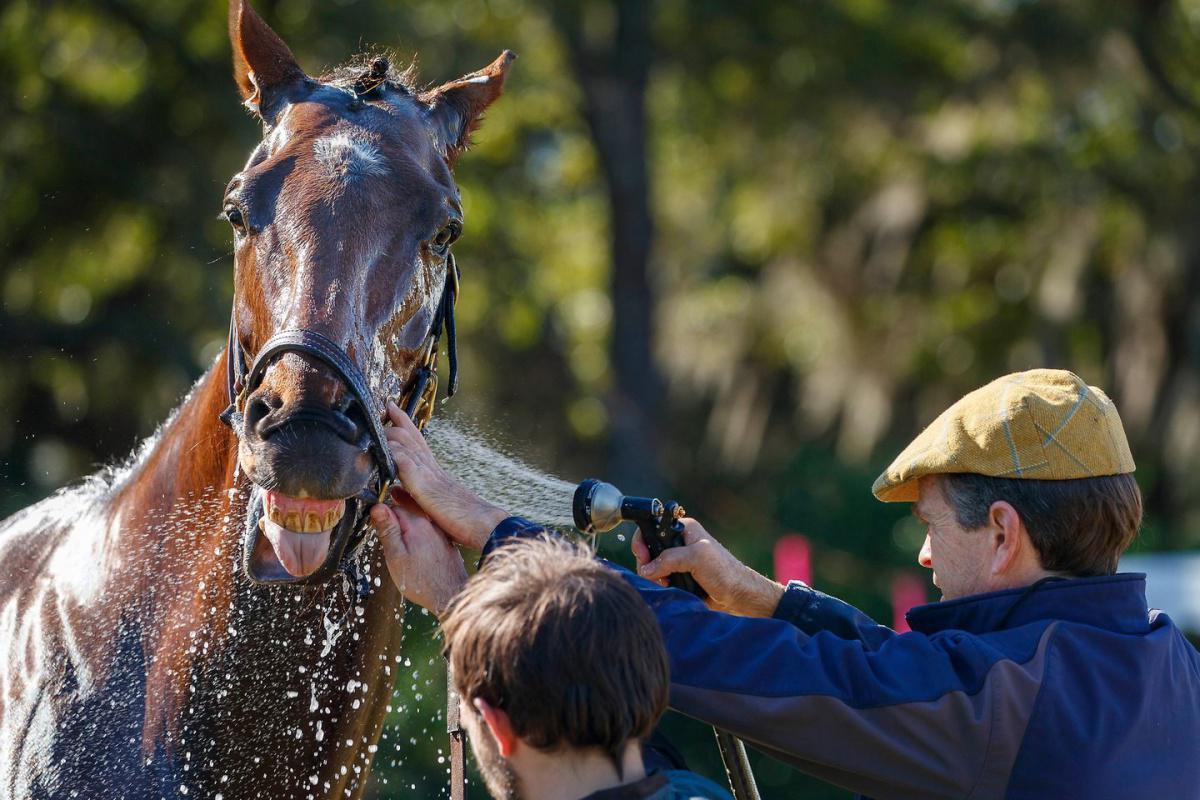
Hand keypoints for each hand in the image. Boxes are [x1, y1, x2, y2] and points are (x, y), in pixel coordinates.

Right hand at [371, 491, 467, 615]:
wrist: (451, 596)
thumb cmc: (421, 581)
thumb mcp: (396, 557)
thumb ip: (388, 531)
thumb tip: (377, 507)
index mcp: (417, 524)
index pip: (394, 506)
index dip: (382, 517)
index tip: (377, 529)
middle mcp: (432, 524)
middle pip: (407, 513)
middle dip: (395, 523)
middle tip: (389, 543)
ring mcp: (441, 532)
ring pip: (418, 523)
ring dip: (407, 530)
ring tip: (402, 550)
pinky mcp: (446, 542)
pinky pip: (428, 533)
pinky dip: (419, 538)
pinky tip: (417, 553)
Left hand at [383, 400, 507, 549]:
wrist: (484, 524)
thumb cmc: (463, 520)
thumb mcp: (432, 506)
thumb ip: (411, 497)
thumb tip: (394, 491)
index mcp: (434, 471)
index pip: (416, 441)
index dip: (404, 423)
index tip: (393, 408)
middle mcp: (431, 467)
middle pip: (410, 434)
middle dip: (395, 419)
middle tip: (385, 405)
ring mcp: (428, 473)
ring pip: (405, 442)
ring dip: (389, 432)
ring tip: (375, 423)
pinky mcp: (424, 485)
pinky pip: (404, 461)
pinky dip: (392, 452)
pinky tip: (381, 447)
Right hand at [633, 518, 784, 617]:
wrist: (739, 596)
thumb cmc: (725, 572)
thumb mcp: (696, 558)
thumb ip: (669, 559)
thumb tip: (647, 569)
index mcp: (683, 529)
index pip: (652, 527)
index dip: (642, 541)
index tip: (643, 556)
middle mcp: (679, 542)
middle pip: (648, 549)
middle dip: (648, 564)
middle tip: (657, 576)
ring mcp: (678, 560)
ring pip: (652, 566)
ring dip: (654, 577)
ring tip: (667, 584)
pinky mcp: (679, 576)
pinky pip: (660, 579)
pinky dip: (660, 585)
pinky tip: (669, 589)